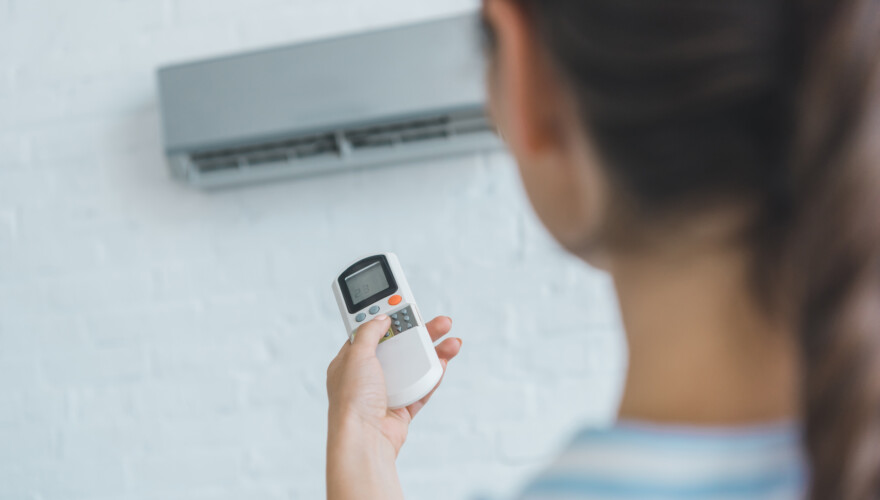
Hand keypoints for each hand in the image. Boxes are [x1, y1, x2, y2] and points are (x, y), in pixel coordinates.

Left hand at [326, 314, 461, 455]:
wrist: (364, 440)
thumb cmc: (353, 401)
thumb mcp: (355, 355)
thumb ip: (369, 333)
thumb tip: (381, 316)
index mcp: (350, 362)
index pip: (371, 333)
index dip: (388, 319)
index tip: (404, 305)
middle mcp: (367, 376)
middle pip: (399, 347)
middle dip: (420, 332)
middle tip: (441, 321)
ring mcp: (386, 392)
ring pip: (414, 366)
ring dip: (434, 352)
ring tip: (453, 341)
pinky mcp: (403, 409)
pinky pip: (422, 388)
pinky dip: (434, 375)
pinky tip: (444, 362)